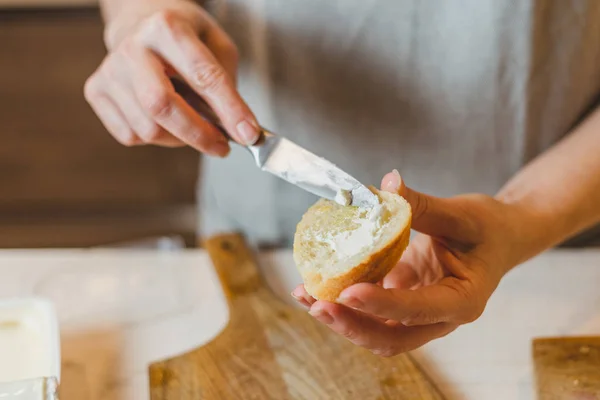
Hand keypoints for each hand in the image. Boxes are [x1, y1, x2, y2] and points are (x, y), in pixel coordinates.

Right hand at [85, 0, 259, 154]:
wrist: (140, 23)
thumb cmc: (184, 37)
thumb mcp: (217, 45)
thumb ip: (227, 84)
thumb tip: (238, 130)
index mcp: (167, 27)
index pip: (202, 75)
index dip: (229, 110)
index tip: (248, 134)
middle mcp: (132, 47)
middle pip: (162, 106)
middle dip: (198, 135)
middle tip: (222, 146)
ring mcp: (110, 70)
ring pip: (148, 129)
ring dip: (181, 140)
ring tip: (194, 127)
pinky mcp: (96, 91)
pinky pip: (131, 136)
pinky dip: (157, 139)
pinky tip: (166, 121)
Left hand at [292, 170, 529, 356]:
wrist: (501, 237)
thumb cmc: (488, 227)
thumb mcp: (461, 213)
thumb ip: (421, 205)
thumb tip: (385, 185)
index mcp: (462, 301)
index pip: (418, 311)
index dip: (382, 305)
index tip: (348, 292)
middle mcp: (438, 317)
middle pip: (391, 337)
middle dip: (351, 325)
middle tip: (317, 305)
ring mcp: (418, 313)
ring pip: (375, 329)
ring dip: (340, 317)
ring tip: (305, 294)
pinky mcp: (402, 300)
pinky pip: (370, 308)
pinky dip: (343, 299)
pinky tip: (316, 283)